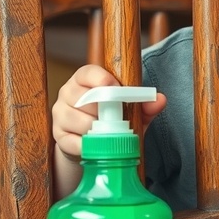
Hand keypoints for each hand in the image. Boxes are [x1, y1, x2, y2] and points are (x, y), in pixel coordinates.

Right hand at [52, 64, 167, 162]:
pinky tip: (97, 147)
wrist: (91, 144)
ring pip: (78, 120)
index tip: (115, 87)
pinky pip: (73, 141)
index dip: (101, 78)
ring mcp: (60, 113)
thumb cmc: (112, 121)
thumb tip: (160, 99)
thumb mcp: (131, 112)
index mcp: (84, 80)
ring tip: (109, 134)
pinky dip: (88, 146)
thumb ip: (145, 106)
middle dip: (104, 110)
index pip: (87, 72)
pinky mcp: (57, 135)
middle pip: (84, 98)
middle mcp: (68, 93)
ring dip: (97, 130)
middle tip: (118, 119)